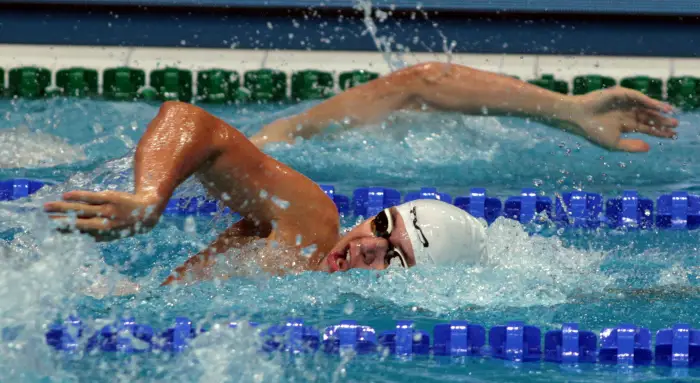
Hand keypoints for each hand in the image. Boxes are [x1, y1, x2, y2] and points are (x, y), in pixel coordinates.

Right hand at [44, 190, 161, 240]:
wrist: (146, 212)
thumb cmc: (125, 225)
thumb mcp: (112, 235)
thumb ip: (95, 236)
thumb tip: (76, 237)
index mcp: (102, 234)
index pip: (79, 232)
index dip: (64, 231)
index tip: (49, 230)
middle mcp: (103, 223)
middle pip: (76, 221)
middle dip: (59, 220)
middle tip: (43, 219)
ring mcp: (106, 210)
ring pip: (80, 209)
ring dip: (62, 207)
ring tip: (47, 207)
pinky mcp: (110, 198)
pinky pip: (91, 197)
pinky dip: (78, 196)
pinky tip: (65, 195)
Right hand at [567, 87, 677, 151]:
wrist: (578, 118)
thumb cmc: (593, 131)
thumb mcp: (614, 143)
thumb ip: (631, 146)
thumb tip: (649, 147)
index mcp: (624, 125)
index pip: (646, 128)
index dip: (659, 132)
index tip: (672, 135)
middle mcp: (627, 114)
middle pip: (649, 117)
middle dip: (662, 121)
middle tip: (675, 124)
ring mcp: (625, 104)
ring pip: (646, 107)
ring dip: (658, 110)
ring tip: (670, 114)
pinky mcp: (621, 94)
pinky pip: (639, 97)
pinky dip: (649, 101)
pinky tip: (659, 107)